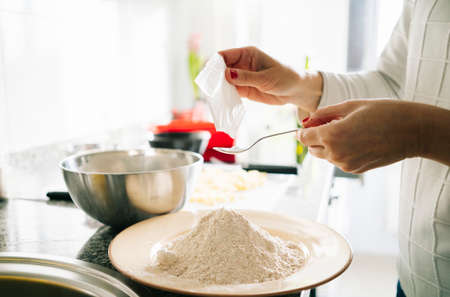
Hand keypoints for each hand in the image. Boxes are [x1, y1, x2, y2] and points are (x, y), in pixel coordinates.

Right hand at [219, 47, 322, 112]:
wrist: (297, 90)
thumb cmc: (286, 77)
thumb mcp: (266, 78)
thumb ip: (246, 77)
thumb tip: (226, 74)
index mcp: (247, 54)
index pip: (224, 56)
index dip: (214, 64)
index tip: (208, 75)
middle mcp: (242, 64)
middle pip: (221, 69)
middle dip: (214, 78)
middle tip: (209, 89)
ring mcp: (242, 77)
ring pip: (224, 81)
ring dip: (218, 88)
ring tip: (214, 97)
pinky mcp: (244, 89)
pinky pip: (230, 91)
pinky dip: (225, 96)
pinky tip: (222, 102)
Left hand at [298, 100, 423, 172]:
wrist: (412, 131)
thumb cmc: (383, 113)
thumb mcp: (350, 106)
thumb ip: (324, 113)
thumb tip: (308, 120)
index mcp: (332, 135)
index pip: (304, 138)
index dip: (304, 130)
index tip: (309, 124)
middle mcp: (336, 153)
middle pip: (312, 149)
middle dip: (316, 138)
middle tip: (331, 124)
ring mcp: (345, 164)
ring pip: (325, 156)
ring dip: (329, 145)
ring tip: (350, 131)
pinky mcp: (355, 170)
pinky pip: (339, 161)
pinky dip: (342, 152)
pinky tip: (358, 140)